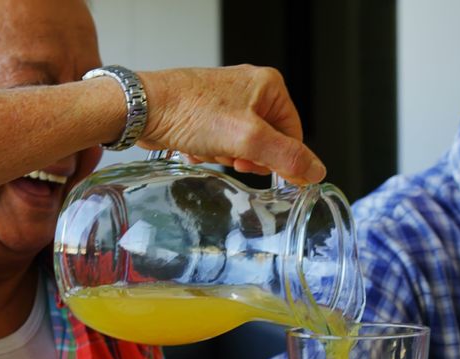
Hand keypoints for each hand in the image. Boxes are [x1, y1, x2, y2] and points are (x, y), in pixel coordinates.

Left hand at [137, 65, 325, 184]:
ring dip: (223, 154)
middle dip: (244, 155)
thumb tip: (316, 171)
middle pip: (265, 142)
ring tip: (206, 145)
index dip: (278, 158)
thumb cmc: (189, 112)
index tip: (260, 168)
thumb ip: (286, 157)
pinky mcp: (205, 116)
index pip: (293, 134)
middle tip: (229, 152)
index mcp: (268, 86)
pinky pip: (218, 145)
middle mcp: (249, 90)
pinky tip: (193, 146)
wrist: (143, 109)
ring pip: (240, 147)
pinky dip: (207, 151)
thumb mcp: (248, 139)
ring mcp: (225, 102)